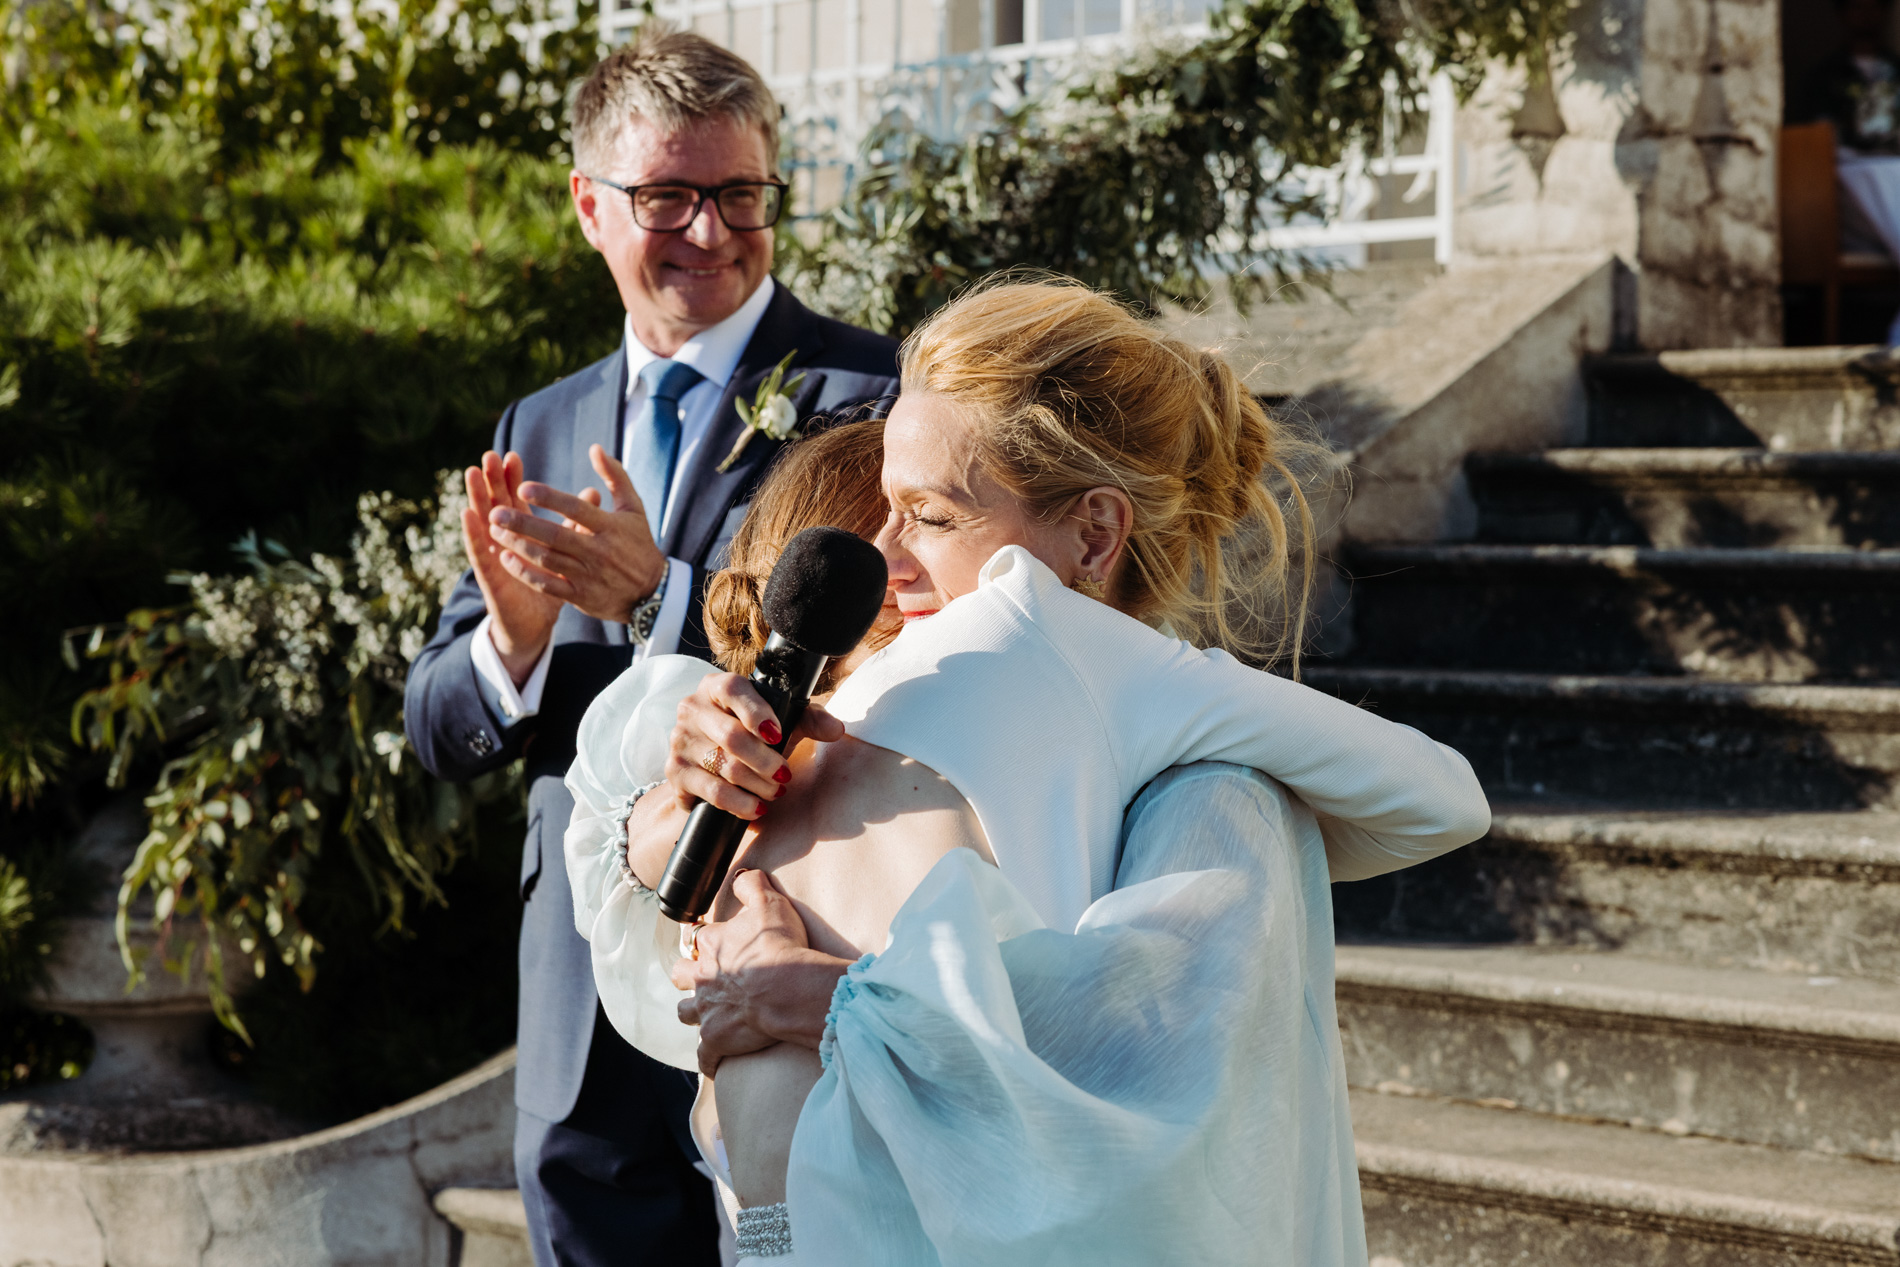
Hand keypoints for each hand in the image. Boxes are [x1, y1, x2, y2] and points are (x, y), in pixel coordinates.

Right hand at [462, 451, 562, 685]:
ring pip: (482, 523)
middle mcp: (503, 541)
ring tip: (470, 474)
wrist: (535, 625)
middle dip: (491, 481)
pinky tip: (467, 516)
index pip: (515, 500)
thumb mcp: (565, 553)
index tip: (512, 456)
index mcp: (522, 534)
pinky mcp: (490, 578)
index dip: (512, 479)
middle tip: (488, 456)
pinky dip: (472, 534)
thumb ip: (576, 524)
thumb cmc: (549, 586)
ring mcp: (493, 558)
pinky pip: (479, 554)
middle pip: (496, 505)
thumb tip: (592, 496)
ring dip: (476, 498)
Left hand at [485, 444, 668, 624]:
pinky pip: (549, 585)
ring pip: (547, 559)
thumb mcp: (634, 508)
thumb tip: (595, 448)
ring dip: (518, 545)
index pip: (576, 509)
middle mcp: (599, 551)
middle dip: (522, 524)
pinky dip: (526, 574)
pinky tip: (506, 560)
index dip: (549, 498)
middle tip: (495, 513)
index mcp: (610, 527)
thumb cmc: (639, 543)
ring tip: (494, 532)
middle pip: (555, 535)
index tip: (522, 487)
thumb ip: (615, 476)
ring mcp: (589, 576)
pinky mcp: (582, 596)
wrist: (653, 592)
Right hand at [666, 673, 844, 817]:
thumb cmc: (752, 736)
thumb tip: (837, 729)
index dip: (758, 713)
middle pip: (732, 736)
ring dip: (758, 784)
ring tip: (776, 791)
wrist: (712, 767)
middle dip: (766, 760)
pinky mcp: (675, 772)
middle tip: (785, 774)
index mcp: (716, 687)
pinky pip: (713, 791)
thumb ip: (809, 721)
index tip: (779, 735)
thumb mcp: (781, 723)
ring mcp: (680, 740)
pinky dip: (741, 803)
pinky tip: (757, 808)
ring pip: (725, 767)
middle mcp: (692, 708)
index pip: (733, 689)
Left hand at [673, 870, 846, 1075]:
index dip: (709, 940)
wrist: (786, 989)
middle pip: (681, 975)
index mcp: (713, 945)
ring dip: (694, 1014)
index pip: (700, 938)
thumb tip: (741, 875)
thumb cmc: (779, 945)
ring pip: (686, 1013)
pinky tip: (717, 1061)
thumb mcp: (768, 903)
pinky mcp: (716, 1041)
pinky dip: (710, 1059)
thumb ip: (751, 885)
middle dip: (687, 975)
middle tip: (703, 977)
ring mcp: (707, 1011)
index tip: (718, 942)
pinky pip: (706, 1056)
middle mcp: (703, 978)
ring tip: (707, 1016)